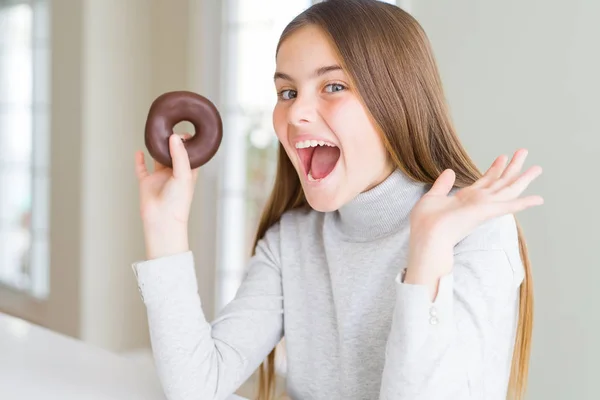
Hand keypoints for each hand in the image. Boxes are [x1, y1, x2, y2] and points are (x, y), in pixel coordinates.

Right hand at [135, 133, 198, 258]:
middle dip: (171, 142)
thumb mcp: (183, 175)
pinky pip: (141, 169)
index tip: (184, 131)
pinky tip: (139, 151)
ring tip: (155, 134)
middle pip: (173, 154)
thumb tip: (175, 136)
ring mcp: (159, 178)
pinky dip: (139, 160)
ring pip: (157, 159)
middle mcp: (174, 174)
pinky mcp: (146, 183)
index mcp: (187, 173)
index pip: (189, 154)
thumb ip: (180, 156)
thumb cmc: (178, 202)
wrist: (162, 219)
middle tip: (169, 128)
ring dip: (156, 148)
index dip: (188, 144)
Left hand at [404, 149, 542, 291]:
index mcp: (466, 199)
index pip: (484, 181)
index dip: (494, 168)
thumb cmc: (425, 223)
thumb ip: (443, 185)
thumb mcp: (432, 197)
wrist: (426, 237)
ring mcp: (484, 207)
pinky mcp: (486, 212)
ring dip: (523, 178)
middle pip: (500, 181)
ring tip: (538, 167)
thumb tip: (450, 171)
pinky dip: (524, 203)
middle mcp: (478, 202)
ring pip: (508, 189)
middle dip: (513, 167)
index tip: (502, 156)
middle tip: (524, 151)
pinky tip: (539, 199)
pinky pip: (509, 206)